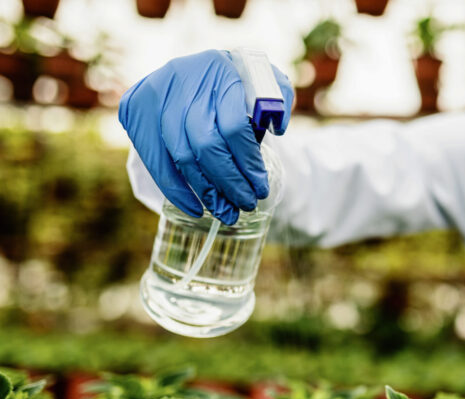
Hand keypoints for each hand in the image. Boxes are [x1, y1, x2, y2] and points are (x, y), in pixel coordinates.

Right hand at [118, 50, 293, 224]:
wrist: (199, 67)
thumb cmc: (239, 80)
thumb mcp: (264, 82)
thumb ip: (277, 102)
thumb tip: (277, 127)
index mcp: (222, 69)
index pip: (234, 127)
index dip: (248, 163)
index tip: (260, 188)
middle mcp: (185, 80)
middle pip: (206, 145)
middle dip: (229, 182)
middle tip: (246, 205)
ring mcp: (157, 94)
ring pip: (181, 155)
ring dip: (205, 191)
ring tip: (225, 212)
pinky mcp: (136, 109)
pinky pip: (155, 159)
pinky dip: (175, 189)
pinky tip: (196, 208)